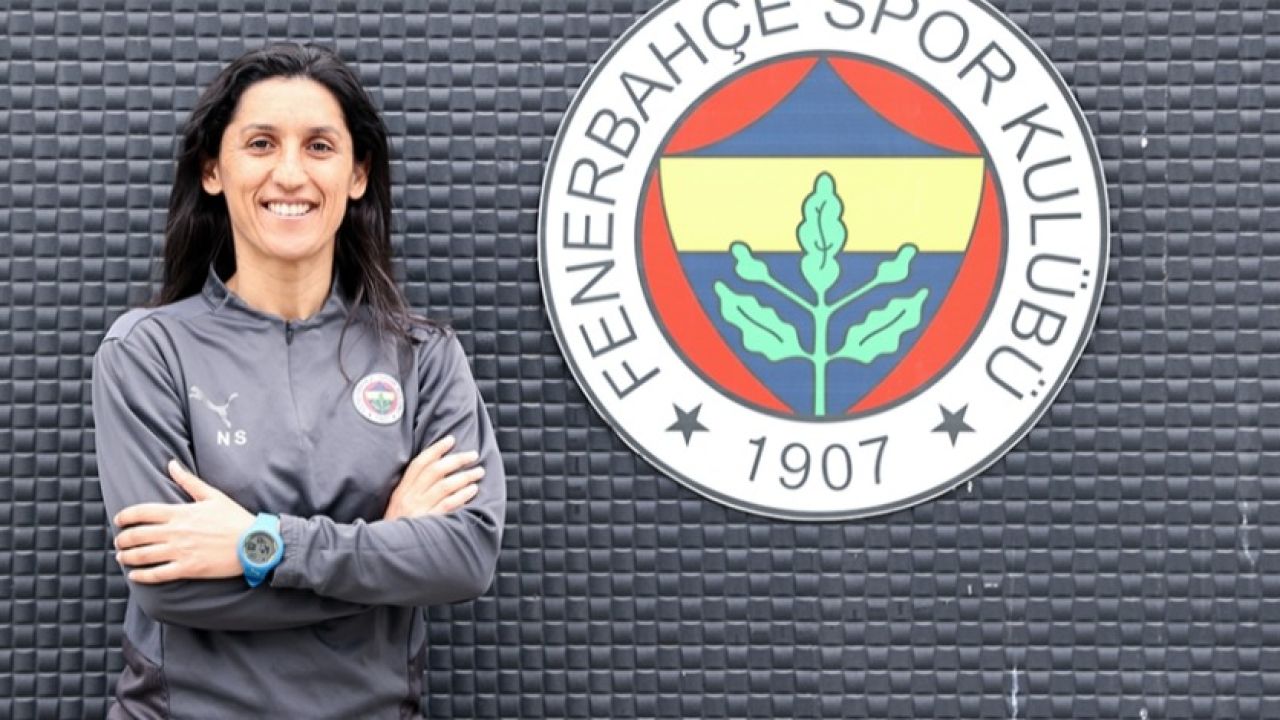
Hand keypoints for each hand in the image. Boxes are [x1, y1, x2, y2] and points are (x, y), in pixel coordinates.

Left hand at [113, 460, 255, 583]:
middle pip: (138, 535)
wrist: (254, 543)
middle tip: (119, 540)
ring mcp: (181, 551)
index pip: (142, 512)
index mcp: (181, 512)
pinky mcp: (188, 568)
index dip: (125, 516)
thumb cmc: (235, 518)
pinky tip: (135, 575)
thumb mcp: (213, 495)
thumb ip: (188, 481)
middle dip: (122, 538)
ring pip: (143, 555)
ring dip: (127, 556)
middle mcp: (176, 532)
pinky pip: (158, 574)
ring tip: (122, 556)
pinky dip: (142, 575)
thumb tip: (171, 464)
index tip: (118, 520)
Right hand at [384, 435, 484, 520]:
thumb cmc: (397, 529)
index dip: (435, 449)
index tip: (450, 440)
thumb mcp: (398, 506)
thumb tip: (436, 471)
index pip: (419, 464)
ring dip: (464, 476)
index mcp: (401, 491)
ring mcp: (419, 510)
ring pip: (444, 486)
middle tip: (472, 455)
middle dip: (456, 459)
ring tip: (478, 472)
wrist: (388, 552)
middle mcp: (409, 498)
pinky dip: (462, 495)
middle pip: (435, 471)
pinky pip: (448, 505)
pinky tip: (472, 490)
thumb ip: (412, 490)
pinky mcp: (429, 523)